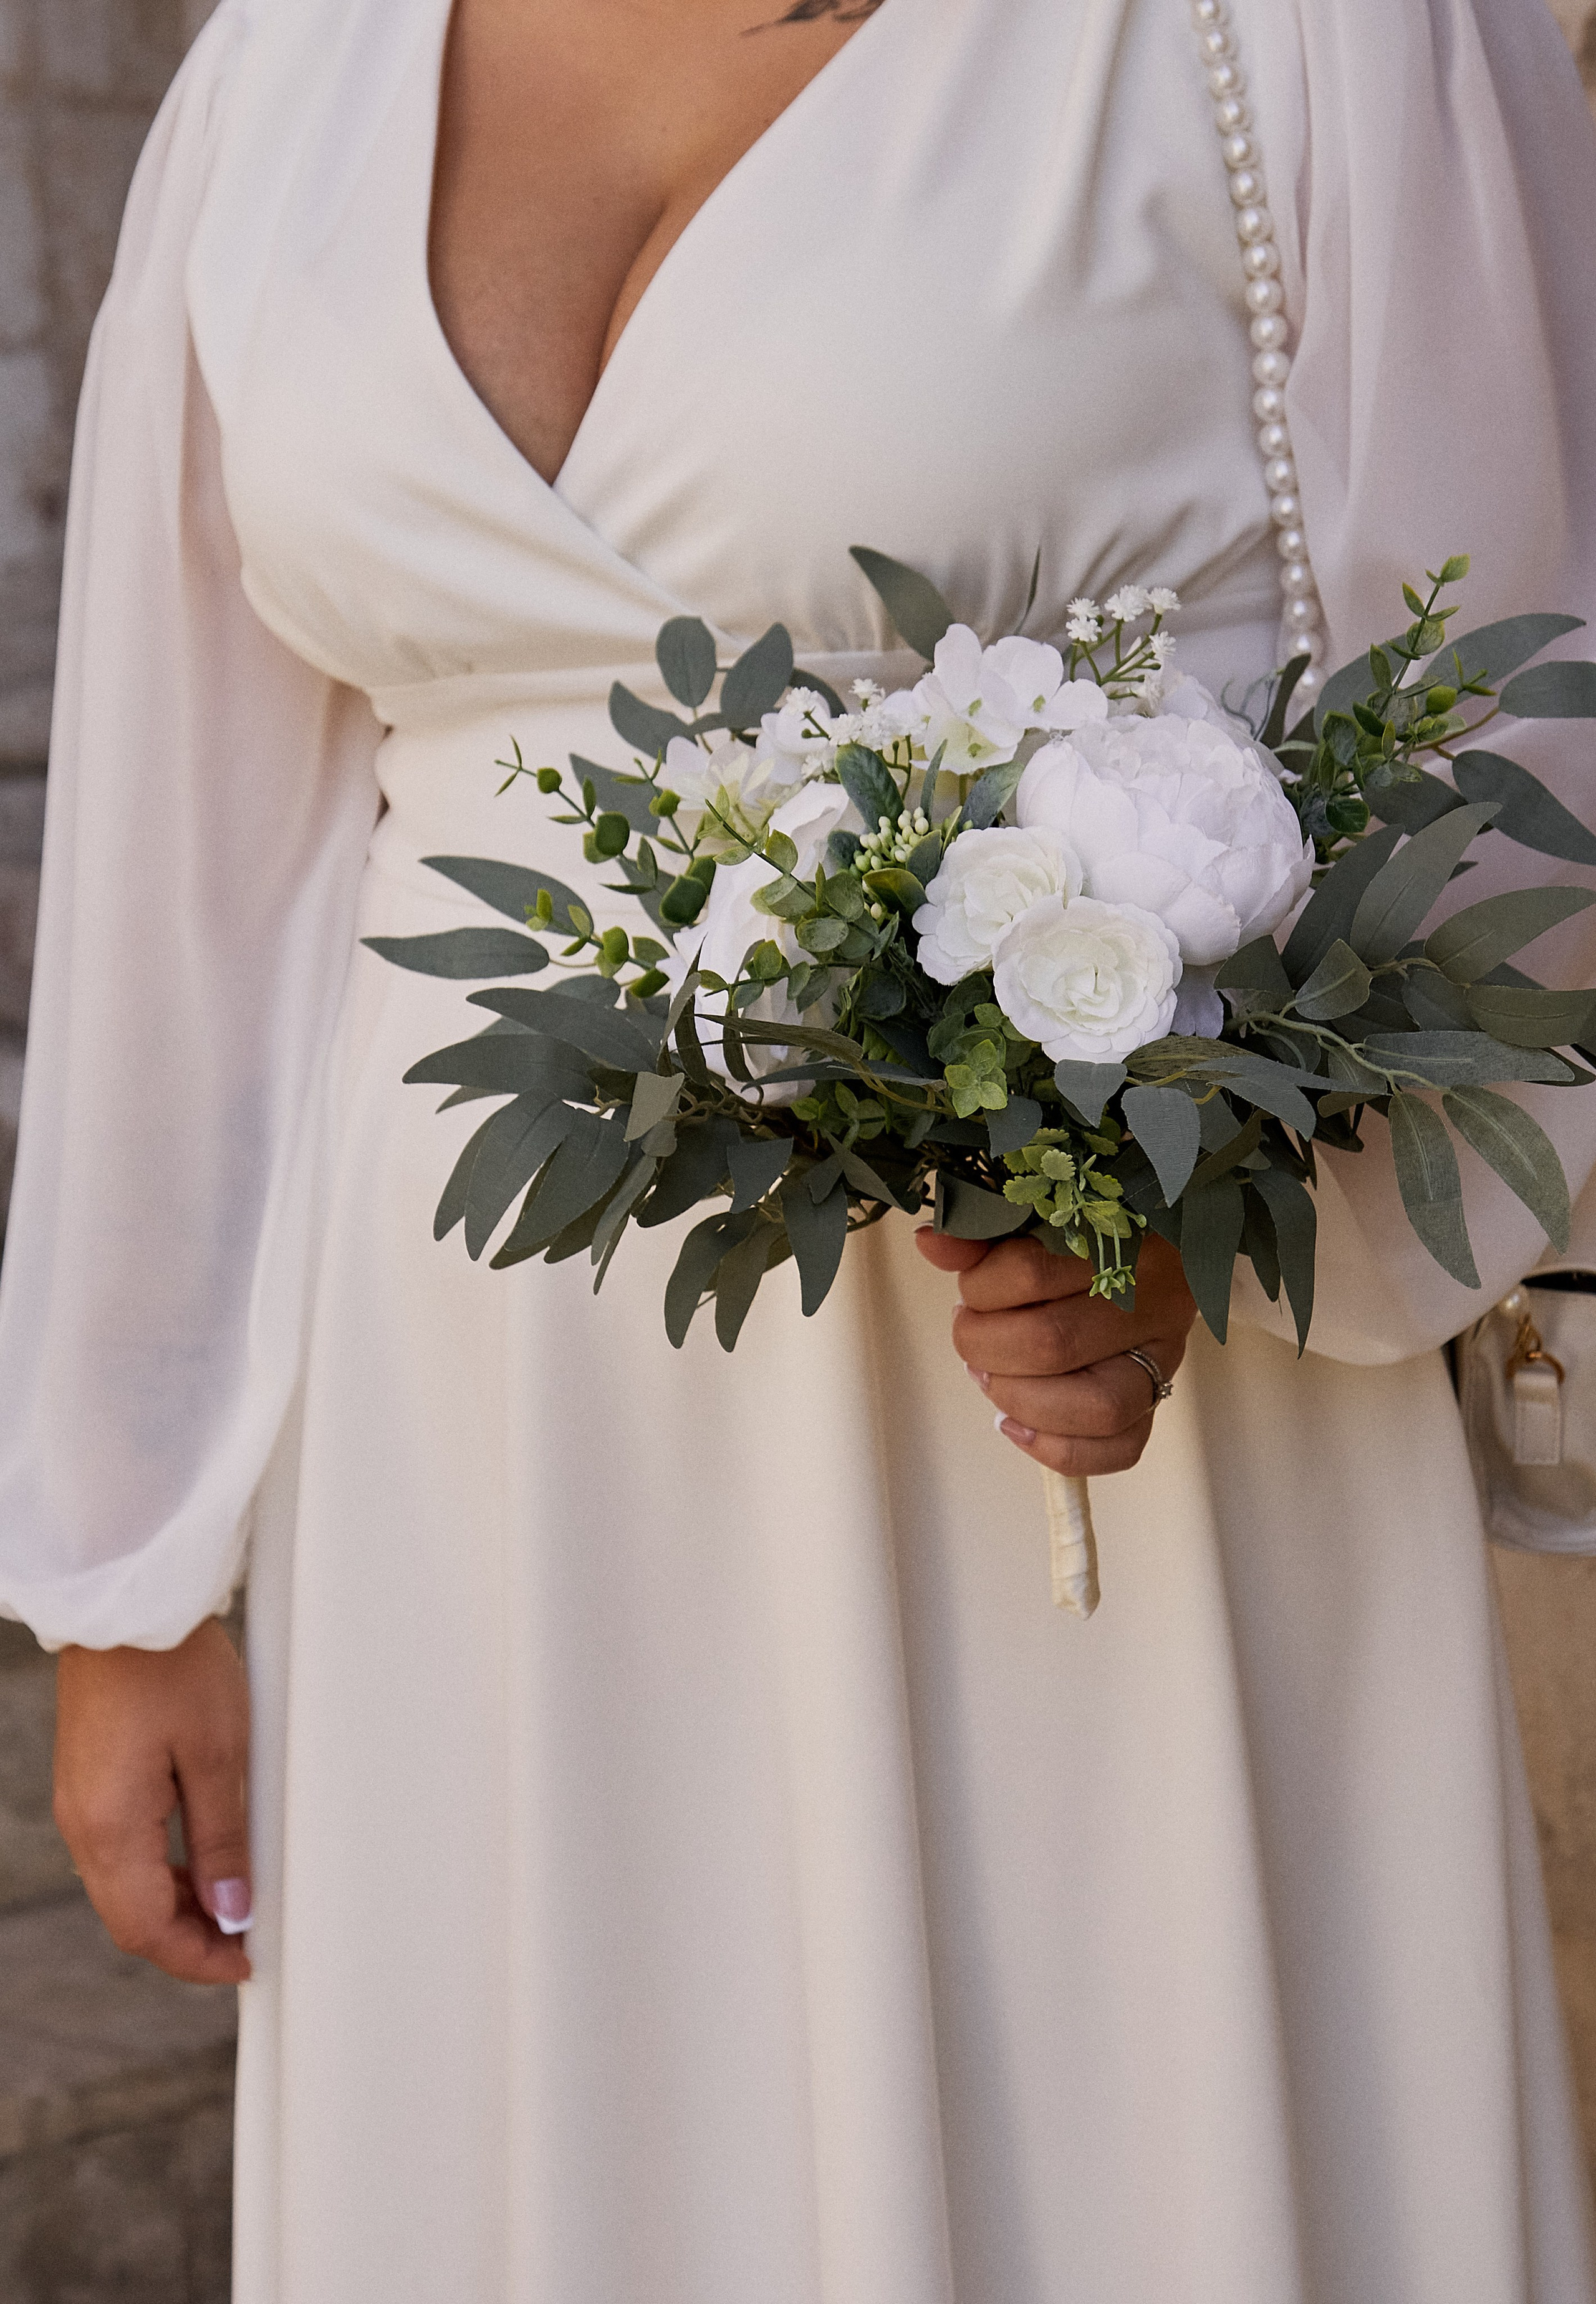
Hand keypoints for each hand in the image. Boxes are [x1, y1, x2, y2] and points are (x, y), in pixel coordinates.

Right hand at [54, 1619, 251, 1984]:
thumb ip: (224, 1839)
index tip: (245, 1962)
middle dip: (187, 1939)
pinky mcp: (90, 1783)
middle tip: (245, 1941)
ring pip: (125, 1888)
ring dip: (176, 1905)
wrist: (127, 1605)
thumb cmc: (173, 1666)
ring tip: (234, 1903)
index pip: (148, 1930)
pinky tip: (201, 1859)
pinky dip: (160, 1870)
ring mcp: (82, 1804)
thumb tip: (233, 1909)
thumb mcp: (219, 1755)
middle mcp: (84, 1825)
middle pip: (131, 1918)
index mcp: (110, 1828)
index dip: (198, 1958)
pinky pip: (120, 1851)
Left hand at [914, 1227, 1197, 1476]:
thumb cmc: (1082, 1239)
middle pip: (1054, 1344)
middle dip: (989, 1350)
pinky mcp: (1160, 1399)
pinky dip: (1060, 1449)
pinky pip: (1123, 1446)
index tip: (971, 1292)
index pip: (1030, 1273)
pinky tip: (1016, 1425)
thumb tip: (930, 1242)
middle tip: (972, 1338)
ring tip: (992, 1379)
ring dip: (1022, 1401)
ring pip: (1098, 1406)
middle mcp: (1152, 1302)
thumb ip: (982, 1236)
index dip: (980, 1290)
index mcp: (1117, 1243)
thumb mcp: (1033, 1224)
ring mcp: (1164, 1356)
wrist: (1158, 1251)